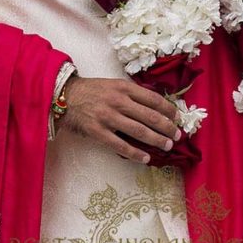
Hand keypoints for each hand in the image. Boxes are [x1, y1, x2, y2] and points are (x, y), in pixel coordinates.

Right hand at [61, 76, 180, 163]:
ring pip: (138, 131)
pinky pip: (120, 145)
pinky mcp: (98, 131)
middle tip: (177, 135)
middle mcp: (118, 101)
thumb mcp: (113, 84)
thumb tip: (154, 105)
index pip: (152, 98)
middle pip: (149, 116)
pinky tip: (146, 158)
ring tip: (167, 146)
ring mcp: (108, 117)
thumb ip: (131, 93)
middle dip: (166, 127)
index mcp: (124, 87)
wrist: (65, 97)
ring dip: (156, 140)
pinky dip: (135, 153)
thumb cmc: (92, 90)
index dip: (168, 108)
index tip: (177, 116)